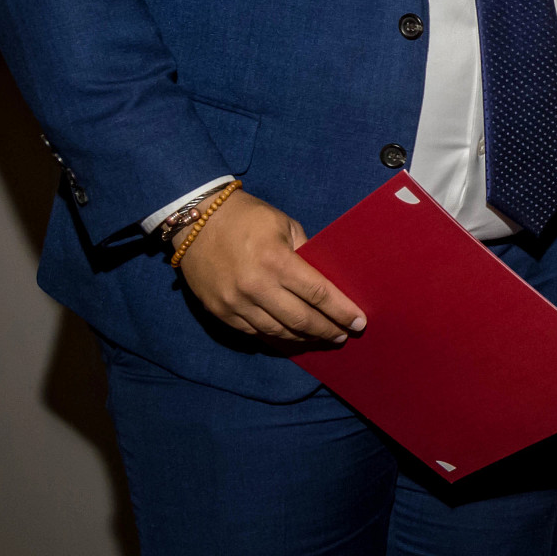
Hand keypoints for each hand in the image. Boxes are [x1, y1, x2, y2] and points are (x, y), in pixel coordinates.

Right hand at [174, 188, 365, 344]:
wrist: (197, 221)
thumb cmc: (247, 217)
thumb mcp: (284, 225)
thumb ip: (306, 252)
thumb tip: (324, 278)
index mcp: (276, 261)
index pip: (318, 293)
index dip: (341, 311)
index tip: (359, 322)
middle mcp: (256, 287)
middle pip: (301, 319)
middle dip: (327, 330)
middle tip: (344, 335)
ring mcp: (236, 303)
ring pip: (278, 331)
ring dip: (304, 338)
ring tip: (321, 338)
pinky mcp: (221, 313)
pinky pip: (255, 333)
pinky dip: (277, 337)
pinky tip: (292, 337)